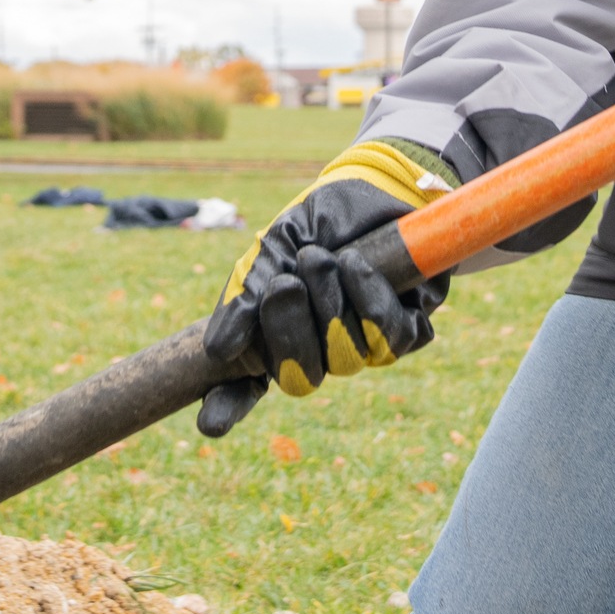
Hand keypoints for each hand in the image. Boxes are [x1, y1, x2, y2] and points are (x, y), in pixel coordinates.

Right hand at [197, 141, 453, 436]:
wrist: (373, 189)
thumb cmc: (316, 223)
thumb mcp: (272, 250)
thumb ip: (246, 295)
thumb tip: (216, 350)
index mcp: (273, 337)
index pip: (245, 389)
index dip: (228, 408)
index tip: (209, 424)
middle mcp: (317, 352)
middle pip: (300, 379)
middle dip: (290, 333)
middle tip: (285, 285)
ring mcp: (361, 346)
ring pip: (347, 359)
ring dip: (331, 305)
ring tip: (321, 258)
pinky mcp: (405, 330)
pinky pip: (390, 338)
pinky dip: (368, 298)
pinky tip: (356, 264)